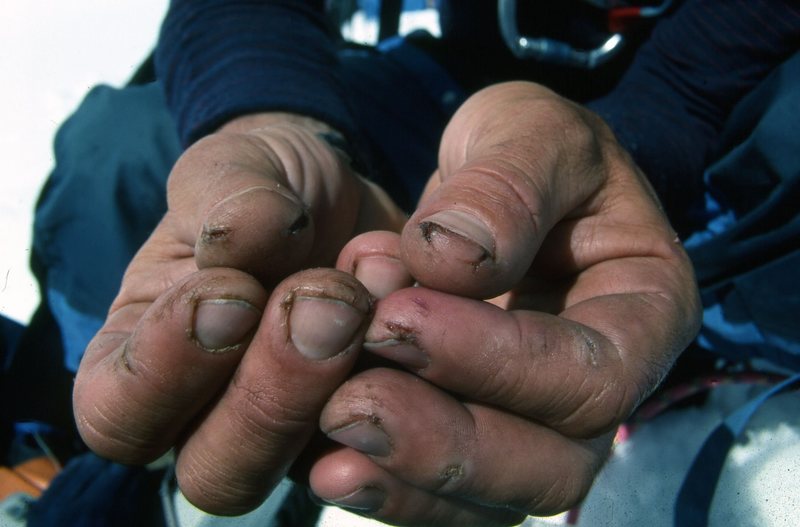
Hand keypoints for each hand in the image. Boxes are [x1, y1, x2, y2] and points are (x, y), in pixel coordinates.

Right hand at [72, 114, 404, 513]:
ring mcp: (295, 432)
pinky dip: (413, 374)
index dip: (168, 365)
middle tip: (323, 299)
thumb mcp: (232, 170)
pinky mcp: (368, 421)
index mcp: (142, 362)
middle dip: (273, 389)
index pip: (121, 413)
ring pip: (309, 468)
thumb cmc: (260, 186)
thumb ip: (226, 199)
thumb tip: (242, 237)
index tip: (229, 288)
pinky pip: (393, 434)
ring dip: (345, 384)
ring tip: (371, 291)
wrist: (339, 192)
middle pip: (219, 470)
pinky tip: (418, 298)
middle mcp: (211, 416)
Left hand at [308, 82, 701, 525]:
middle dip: (449, 443)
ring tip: (329, 435)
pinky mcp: (479, 439)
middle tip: (351, 403)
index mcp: (643, 312)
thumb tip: (454, 260)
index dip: (497, 360)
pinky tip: (326, 463)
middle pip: (550, 466)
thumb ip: (506, 186)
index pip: (591, 374)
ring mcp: (540, 425)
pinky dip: (388, 485)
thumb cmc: (530, 150)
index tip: (398, 316)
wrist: (496, 182)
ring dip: (409, 475)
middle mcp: (601, 388)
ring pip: (492, 497)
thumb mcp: (531, 132)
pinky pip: (445, 493)